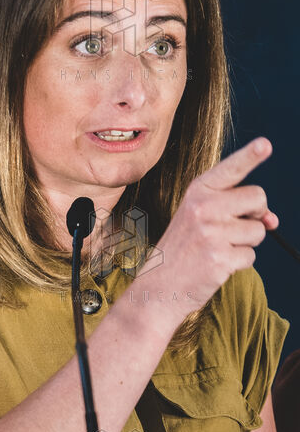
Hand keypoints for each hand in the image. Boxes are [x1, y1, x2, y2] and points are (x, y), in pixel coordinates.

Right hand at [136, 137, 277, 321]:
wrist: (159, 287)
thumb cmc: (183, 251)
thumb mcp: (200, 219)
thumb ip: (235, 209)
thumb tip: (273, 220)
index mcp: (197, 192)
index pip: (231, 169)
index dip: (251, 155)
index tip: (266, 144)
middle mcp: (203, 208)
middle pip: (258, 197)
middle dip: (257, 214)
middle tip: (233, 228)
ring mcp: (211, 233)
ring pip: (258, 231)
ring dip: (246, 243)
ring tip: (217, 249)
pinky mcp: (220, 259)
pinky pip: (250, 256)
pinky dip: (238, 264)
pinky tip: (215, 265)